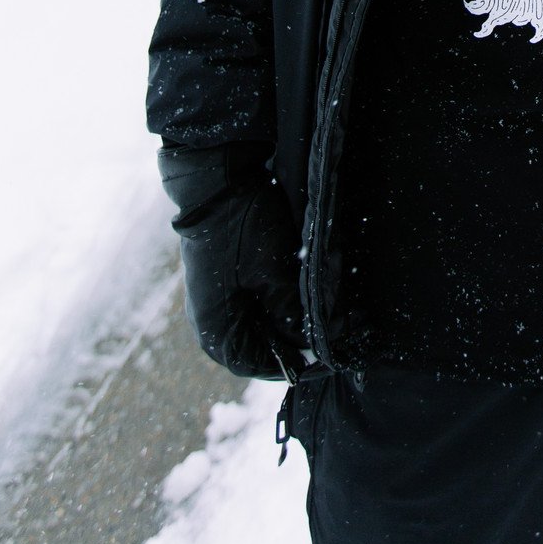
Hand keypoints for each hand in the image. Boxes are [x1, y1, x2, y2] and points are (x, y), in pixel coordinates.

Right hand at [158, 144, 305, 378]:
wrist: (217, 178)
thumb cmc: (241, 227)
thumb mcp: (273, 272)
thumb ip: (292, 313)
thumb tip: (315, 343)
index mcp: (214, 329)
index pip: (255, 365)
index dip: (291, 363)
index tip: (325, 356)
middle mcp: (210, 320)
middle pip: (257, 346)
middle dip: (294, 339)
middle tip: (332, 332)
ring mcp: (215, 298)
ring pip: (258, 323)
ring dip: (289, 319)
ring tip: (322, 311)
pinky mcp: (224, 278)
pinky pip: (253, 302)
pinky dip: (278, 302)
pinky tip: (301, 290)